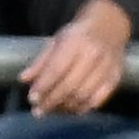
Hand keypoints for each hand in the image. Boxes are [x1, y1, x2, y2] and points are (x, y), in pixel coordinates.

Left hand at [25, 0, 130, 114]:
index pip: (56, 69)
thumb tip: (23, 79)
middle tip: (39, 111)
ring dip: (65, 107)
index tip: (32, 99)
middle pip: (69, 86)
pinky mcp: (115, 79)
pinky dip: (82, 108)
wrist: (109, 27)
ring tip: (52, 110)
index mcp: (75, 41)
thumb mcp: (56, 41)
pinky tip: (71, 109)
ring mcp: (107, 68)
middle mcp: (93, 55)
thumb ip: (41, 61)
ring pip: (83, 96)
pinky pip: (98, 100)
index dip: (43, 86)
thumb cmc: (78, 36)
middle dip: (51, 101)